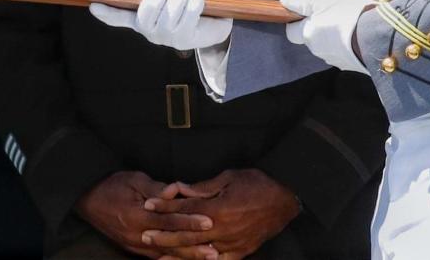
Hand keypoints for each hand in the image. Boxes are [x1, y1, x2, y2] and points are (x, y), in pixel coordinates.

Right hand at [76, 171, 212, 257]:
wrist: (88, 199)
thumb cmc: (112, 185)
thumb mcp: (134, 180)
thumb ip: (157, 189)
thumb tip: (176, 191)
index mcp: (137, 216)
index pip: (169, 221)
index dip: (190, 222)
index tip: (209, 222)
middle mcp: (137, 235)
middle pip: (170, 243)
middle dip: (194, 246)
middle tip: (215, 250)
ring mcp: (135, 245)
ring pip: (165, 254)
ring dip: (187, 257)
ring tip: (208, 258)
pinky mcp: (134, 249)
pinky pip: (157, 257)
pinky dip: (173, 259)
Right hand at [91, 0, 232, 50]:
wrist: (211, 29)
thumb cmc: (185, 13)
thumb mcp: (166, 6)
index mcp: (142, 21)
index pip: (120, 17)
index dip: (107, 13)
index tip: (93, 6)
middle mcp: (151, 32)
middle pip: (148, 10)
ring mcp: (167, 38)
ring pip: (171, 10)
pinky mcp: (186, 39)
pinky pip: (190, 13)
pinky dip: (196, 1)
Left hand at [143, 169, 300, 259]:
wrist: (284, 199)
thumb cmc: (256, 183)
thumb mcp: (227, 177)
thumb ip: (202, 187)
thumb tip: (179, 188)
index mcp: (218, 208)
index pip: (185, 208)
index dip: (165, 207)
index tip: (148, 205)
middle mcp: (222, 229)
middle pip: (187, 234)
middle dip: (164, 234)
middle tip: (144, 235)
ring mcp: (232, 244)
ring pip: (199, 251)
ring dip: (177, 253)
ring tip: (158, 255)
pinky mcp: (241, 252)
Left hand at [280, 0, 369, 72]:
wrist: (382, 39)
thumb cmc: (351, 16)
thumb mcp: (325, 1)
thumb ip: (301, 1)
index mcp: (308, 35)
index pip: (291, 32)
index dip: (296, 22)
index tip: (308, 12)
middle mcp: (318, 51)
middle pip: (312, 39)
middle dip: (319, 28)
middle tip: (335, 14)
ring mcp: (337, 61)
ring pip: (329, 47)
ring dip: (335, 37)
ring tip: (351, 24)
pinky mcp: (354, 66)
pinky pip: (345, 54)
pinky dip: (349, 46)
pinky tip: (360, 36)